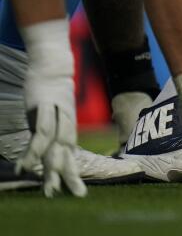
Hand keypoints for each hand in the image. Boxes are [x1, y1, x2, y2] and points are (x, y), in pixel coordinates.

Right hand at [19, 52, 84, 197]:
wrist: (53, 63)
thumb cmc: (52, 88)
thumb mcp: (52, 111)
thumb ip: (51, 127)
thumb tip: (48, 145)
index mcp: (67, 124)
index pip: (71, 151)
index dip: (72, 170)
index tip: (74, 190)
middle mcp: (66, 121)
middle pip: (68, 152)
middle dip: (71, 174)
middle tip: (78, 195)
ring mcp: (57, 114)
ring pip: (58, 145)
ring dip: (52, 168)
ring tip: (49, 189)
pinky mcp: (46, 106)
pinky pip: (42, 132)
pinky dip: (35, 150)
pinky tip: (27, 165)